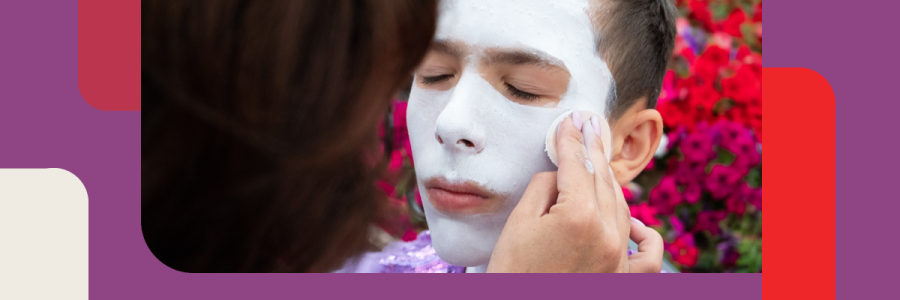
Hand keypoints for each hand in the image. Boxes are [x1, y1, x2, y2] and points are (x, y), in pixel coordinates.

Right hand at [487, 113, 662, 272]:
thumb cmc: (510, 272)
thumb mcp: (519, 223)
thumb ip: (544, 188)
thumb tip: (562, 174)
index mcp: (579, 217)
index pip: (577, 165)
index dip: (572, 139)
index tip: (571, 119)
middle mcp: (608, 236)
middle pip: (602, 181)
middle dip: (593, 151)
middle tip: (588, 126)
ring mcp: (619, 260)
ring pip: (622, 207)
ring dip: (610, 182)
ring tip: (599, 163)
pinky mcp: (623, 281)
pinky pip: (648, 253)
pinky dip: (643, 233)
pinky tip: (631, 222)